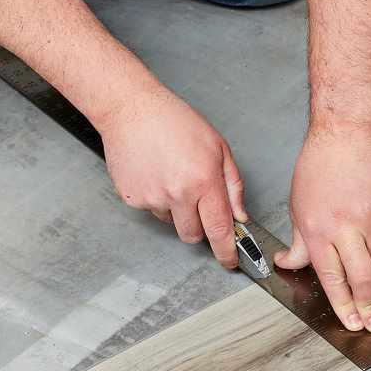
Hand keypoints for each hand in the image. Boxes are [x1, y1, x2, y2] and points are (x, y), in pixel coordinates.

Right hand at [96, 86, 246, 267]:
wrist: (132, 110)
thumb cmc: (175, 121)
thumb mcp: (218, 147)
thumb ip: (232, 185)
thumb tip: (239, 215)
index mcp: (204, 180)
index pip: (219, 229)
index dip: (226, 251)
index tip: (229, 261)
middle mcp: (178, 193)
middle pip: (192, 235)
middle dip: (198, 227)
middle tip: (195, 202)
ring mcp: (152, 197)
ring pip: (170, 221)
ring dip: (174, 209)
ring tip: (170, 175)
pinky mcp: (132, 198)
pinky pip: (150, 209)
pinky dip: (155, 197)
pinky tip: (154, 172)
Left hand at [275, 123, 370, 332]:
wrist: (350, 131)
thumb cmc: (321, 162)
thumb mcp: (298, 204)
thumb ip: (298, 242)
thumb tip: (288, 264)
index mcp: (319, 229)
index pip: (331, 276)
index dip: (342, 303)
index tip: (350, 322)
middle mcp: (347, 228)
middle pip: (361, 276)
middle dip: (369, 307)